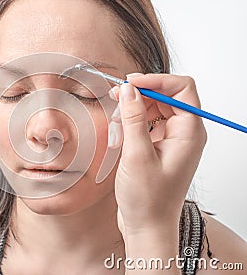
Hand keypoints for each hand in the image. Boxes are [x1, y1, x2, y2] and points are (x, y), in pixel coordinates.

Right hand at [109, 73, 206, 237]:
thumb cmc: (148, 199)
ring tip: (116, 121)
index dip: (156, 80)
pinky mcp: (160, 146)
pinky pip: (147, 123)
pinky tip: (119, 133)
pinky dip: (132, 122)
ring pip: (155, 107)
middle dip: (141, 93)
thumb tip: (129, 89)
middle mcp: (185, 133)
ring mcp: (172, 139)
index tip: (130, 82)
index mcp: (190, 133)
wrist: (147, 226)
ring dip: (134, 109)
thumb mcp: (137, 156)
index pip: (181, 88)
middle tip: (116, 96)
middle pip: (166, 95)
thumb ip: (134, 119)